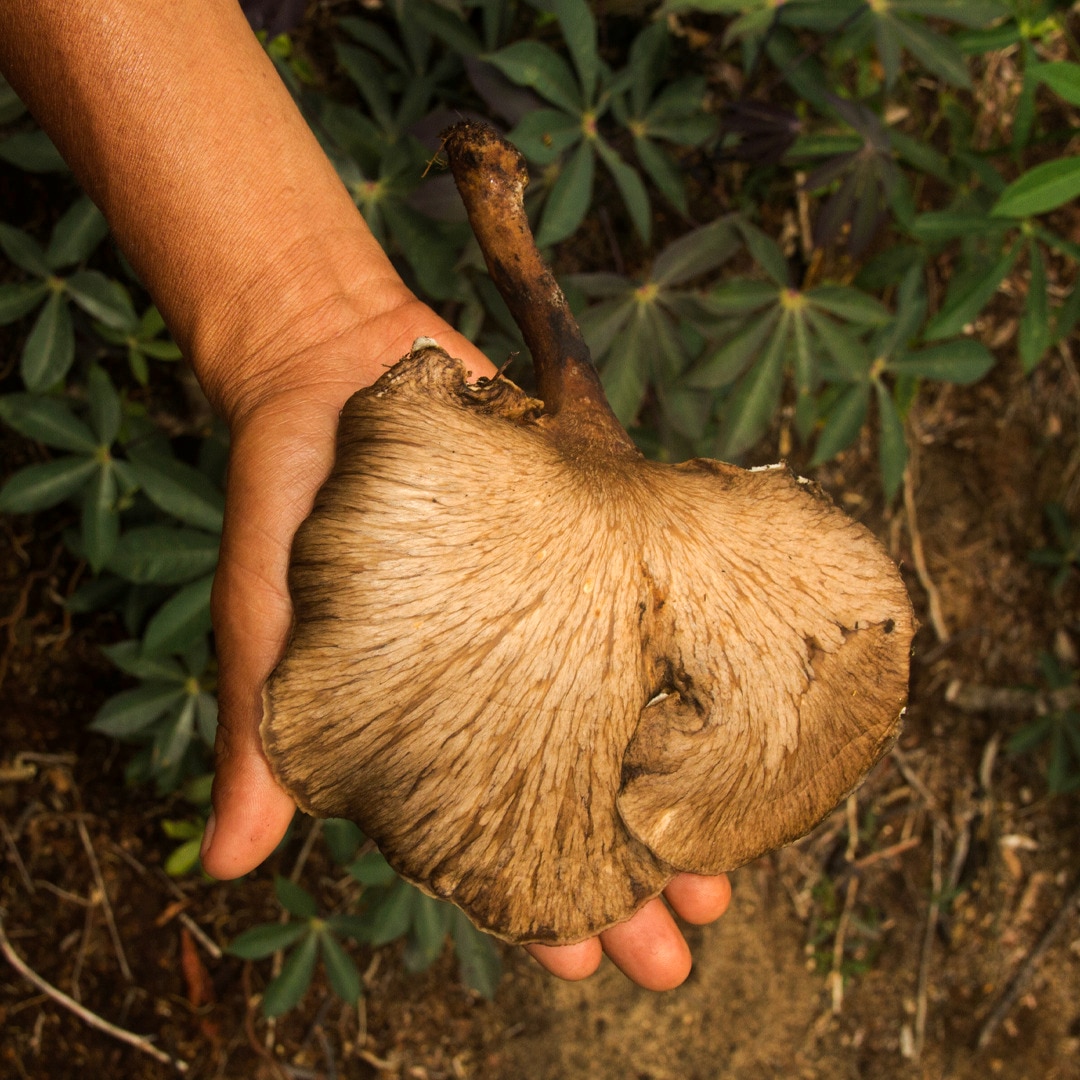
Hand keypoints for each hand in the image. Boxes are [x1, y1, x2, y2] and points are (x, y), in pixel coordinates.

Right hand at [199, 290, 730, 990]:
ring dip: (676, 791)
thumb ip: (261, 728)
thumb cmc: (288, 497)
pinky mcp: (593, 540)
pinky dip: (698, 662)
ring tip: (726, 870)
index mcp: (427, 712)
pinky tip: (744, 704)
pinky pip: (660, 614)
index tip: (580, 966)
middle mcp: (504, 674)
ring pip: (630, 721)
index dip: (531, 903)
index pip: (487, 830)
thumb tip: (227, 864)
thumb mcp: (266, 614)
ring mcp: (555, 610)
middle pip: (574, 795)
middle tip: (679, 949)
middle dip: (625, 874)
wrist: (336, 359)